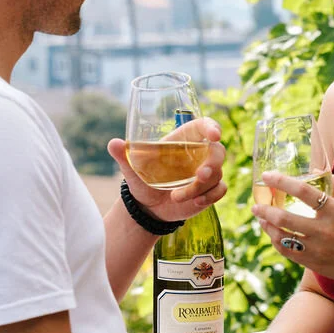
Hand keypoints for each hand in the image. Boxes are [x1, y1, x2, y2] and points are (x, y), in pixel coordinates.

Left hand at [106, 117, 226, 221]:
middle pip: (218, 152)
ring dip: (198, 188)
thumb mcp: (132, 167)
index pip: (204, 127)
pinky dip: (209, 197)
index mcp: (184, 140)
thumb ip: (124, 155)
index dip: (212, 127)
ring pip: (216, 175)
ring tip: (176, 197)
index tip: (215, 135)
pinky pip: (220, 190)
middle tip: (200, 175)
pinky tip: (195, 202)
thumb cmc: (143, 179)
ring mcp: (207, 172)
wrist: (148, 205)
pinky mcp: (210, 189)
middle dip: (212, 164)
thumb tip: (113, 144)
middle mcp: (199, 154)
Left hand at [251, 172, 333, 292]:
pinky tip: (273, 235)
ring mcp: (317, 248)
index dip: (281, 181)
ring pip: (282, 237)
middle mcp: (324, 230)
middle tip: (256, 204)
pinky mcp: (314, 263)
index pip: (302, 191)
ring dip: (267, 226)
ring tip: (260, 218)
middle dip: (265, 209)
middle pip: (285, 217)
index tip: (267, 176)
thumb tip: (319, 169)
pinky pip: (288, 252)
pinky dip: (277, 242)